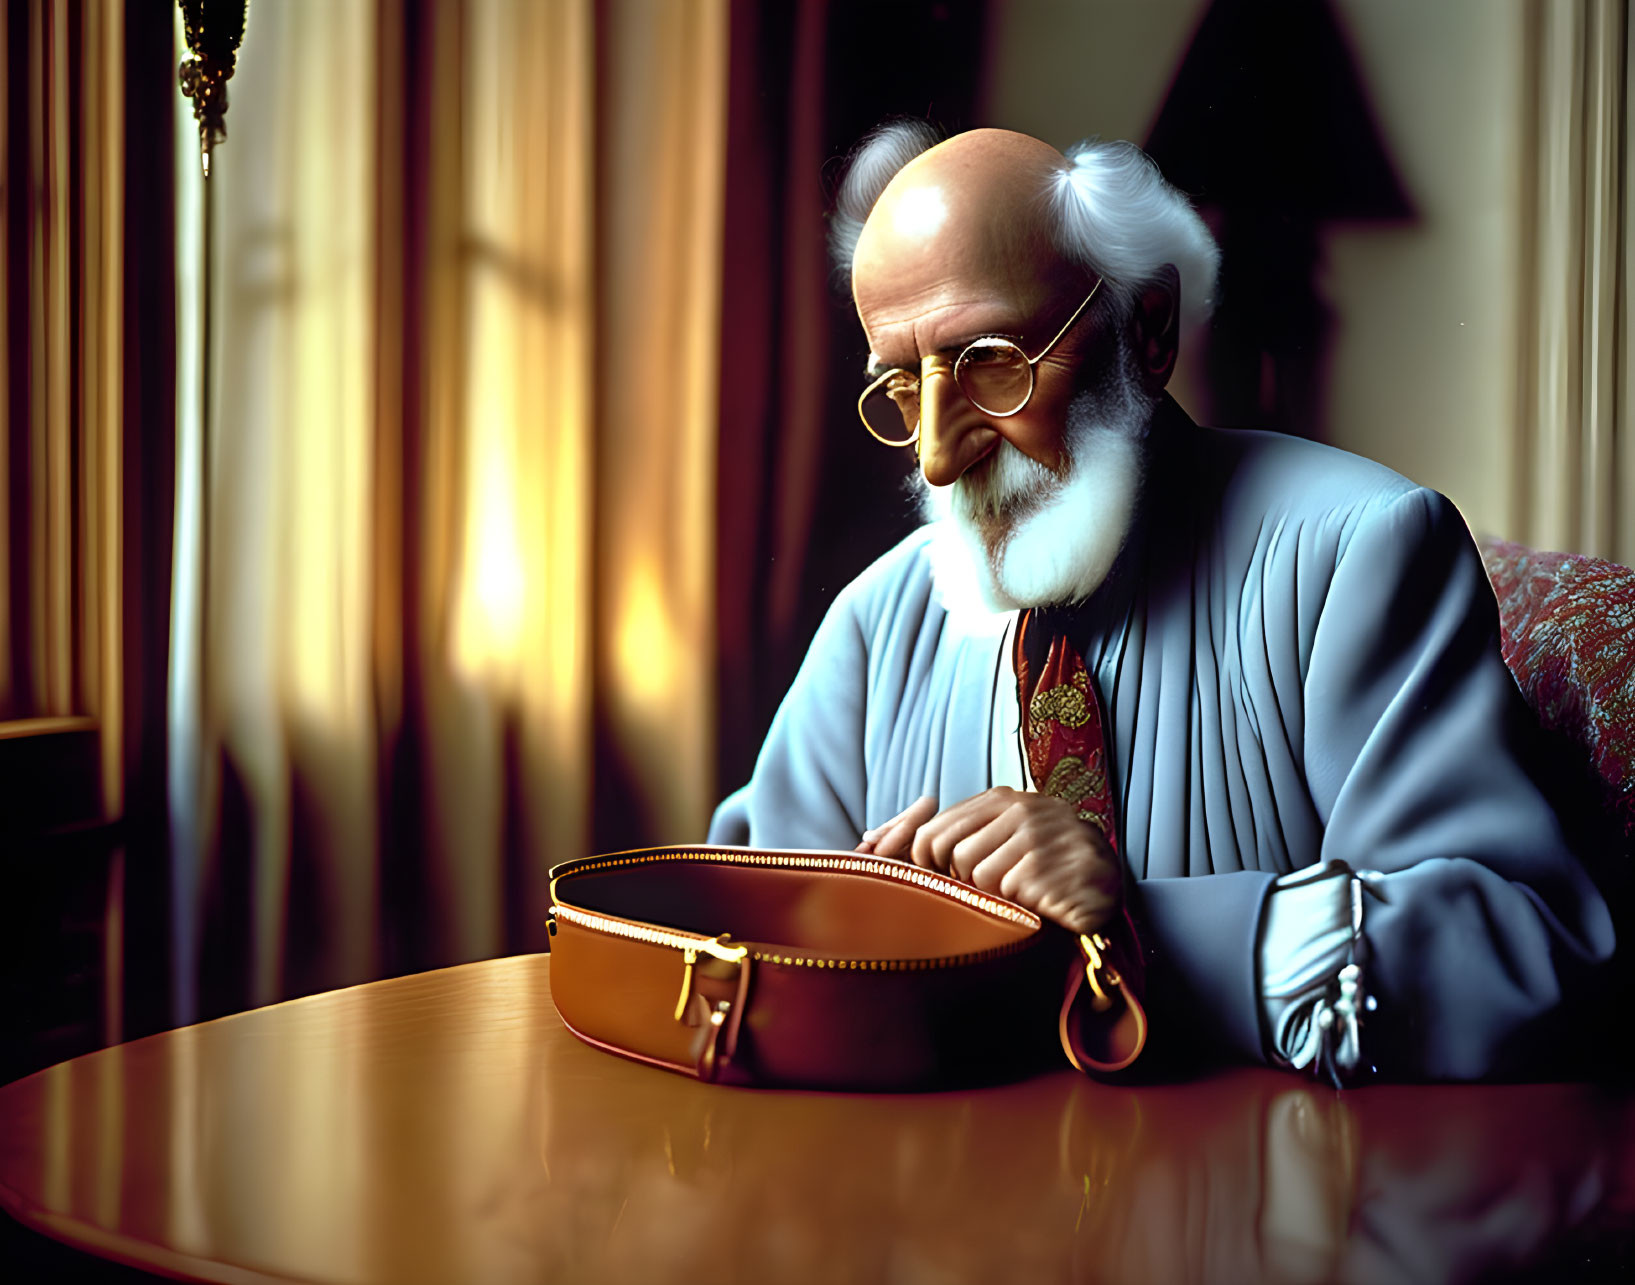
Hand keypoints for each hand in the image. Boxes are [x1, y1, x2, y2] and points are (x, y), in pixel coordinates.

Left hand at [856, 788, 1120, 934]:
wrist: (1105, 884)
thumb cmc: (1042, 866)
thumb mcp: (998, 839)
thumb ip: (950, 834)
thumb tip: (869, 834)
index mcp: (1000, 799)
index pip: (933, 832)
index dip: (930, 867)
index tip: (949, 884)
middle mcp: (1019, 808)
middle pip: (950, 854)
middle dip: (963, 884)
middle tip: (993, 893)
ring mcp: (1037, 834)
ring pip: (976, 876)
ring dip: (993, 899)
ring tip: (1019, 897)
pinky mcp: (1049, 866)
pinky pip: (1006, 893)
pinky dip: (1016, 908)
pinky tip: (1036, 903)